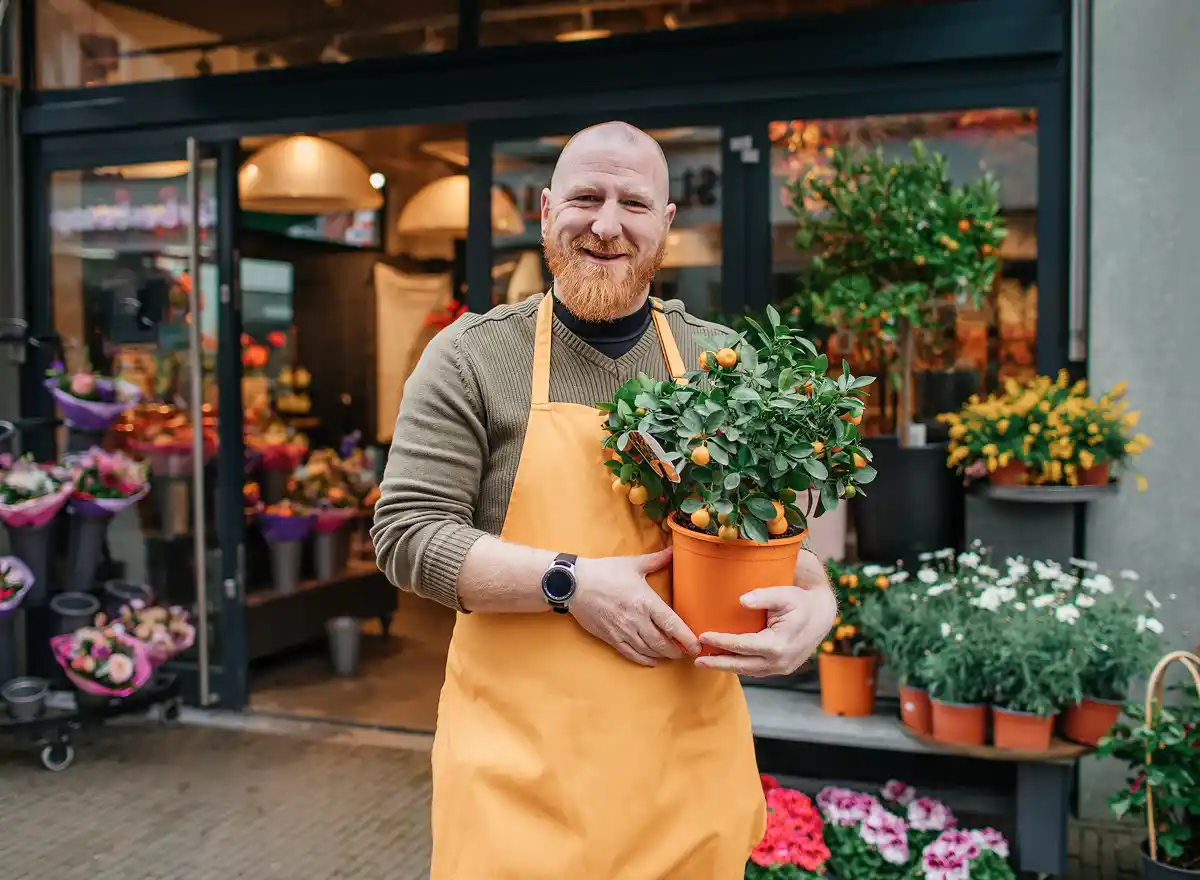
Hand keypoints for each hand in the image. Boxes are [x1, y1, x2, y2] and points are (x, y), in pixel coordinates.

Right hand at [571, 548, 701, 666]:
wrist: (574, 585)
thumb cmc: (604, 572)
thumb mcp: (632, 564)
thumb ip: (656, 560)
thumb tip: (674, 550)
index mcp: (645, 601)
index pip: (672, 625)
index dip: (687, 638)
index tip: (697, 645)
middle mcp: (636, 620)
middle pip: (663, 643)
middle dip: (678, 651)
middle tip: (686, 651)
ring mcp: (623, 631)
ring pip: (649, 651)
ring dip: (663, 655)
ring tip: (672, 654)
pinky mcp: (611, 638)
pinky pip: (631, 654)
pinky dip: (645, 660)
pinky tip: (652, 660)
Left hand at [695, 550, 836, 675]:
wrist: (822, 616)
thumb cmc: (801, 602)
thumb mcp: (784, 594)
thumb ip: (763, 596)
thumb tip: (742, 600)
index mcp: (778, 644)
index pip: (742, 646)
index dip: (721, 641)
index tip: (703, 635)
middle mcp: (780, 661)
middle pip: (742, 665)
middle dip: (718, 663)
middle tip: (696, 660)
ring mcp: (781, 668)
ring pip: (748, 670)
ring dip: (726, 666)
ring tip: (705, 661)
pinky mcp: (781, 669)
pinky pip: (756, 670)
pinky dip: (739, 666)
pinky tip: (724, 660)